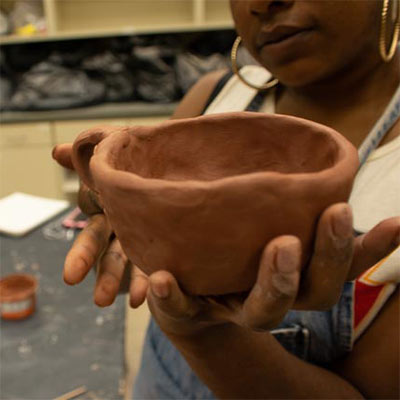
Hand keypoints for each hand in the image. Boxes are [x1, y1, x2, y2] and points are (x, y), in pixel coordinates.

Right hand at [52, 145, 399, 319]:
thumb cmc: (179, 253)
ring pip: (314, 290)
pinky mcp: (313, 265)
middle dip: (277, 279)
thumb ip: (114, 186)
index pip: (189, 304)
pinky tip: (394, 224)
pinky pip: (348, 267)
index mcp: (204, 296)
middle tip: (287, 241)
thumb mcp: (145, 221)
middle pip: (269, 304)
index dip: (179, 299)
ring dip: (333, 255)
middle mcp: (247, 299)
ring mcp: (285, 286)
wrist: (216, 287)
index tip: (163, 280)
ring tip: (342, 212)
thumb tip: (69, 153)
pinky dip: (372, 249)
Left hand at [143, 208, 399, 337]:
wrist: (183, 295)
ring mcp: (230, 306)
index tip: (394, 222)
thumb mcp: (255, 224)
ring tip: (280, 246)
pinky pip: (182, 308)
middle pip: (312, 294)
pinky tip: (164, 278)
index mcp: (289, 276)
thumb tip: (315, 159)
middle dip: (328, 257)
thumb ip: (279, 200)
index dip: (367, 251)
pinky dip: (174, 296)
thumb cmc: (227, 253)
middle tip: (336, 213)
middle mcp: (268, 296)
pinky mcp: (187, 309)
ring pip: (263, 312)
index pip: (338, 270)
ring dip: (275, 282)